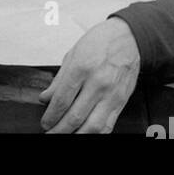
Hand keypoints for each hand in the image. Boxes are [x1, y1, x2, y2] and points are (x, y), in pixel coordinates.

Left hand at [40, 18, 140, 133]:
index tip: (45, 123)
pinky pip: (108, 126)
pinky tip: (85, 134)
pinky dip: (95, 135)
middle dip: (60, 129)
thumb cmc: (99, 42)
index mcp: (81, 67)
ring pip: (93, 126)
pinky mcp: (121, 102)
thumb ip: (58, 79)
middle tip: (50, 133)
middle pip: (75, 116)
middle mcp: (97, 83)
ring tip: (65, 136)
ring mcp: (111, 95)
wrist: (128, 38)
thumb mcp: (73, 54)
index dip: (51, 115)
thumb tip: (45, 98)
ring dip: (76, 135)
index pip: (62, 100)